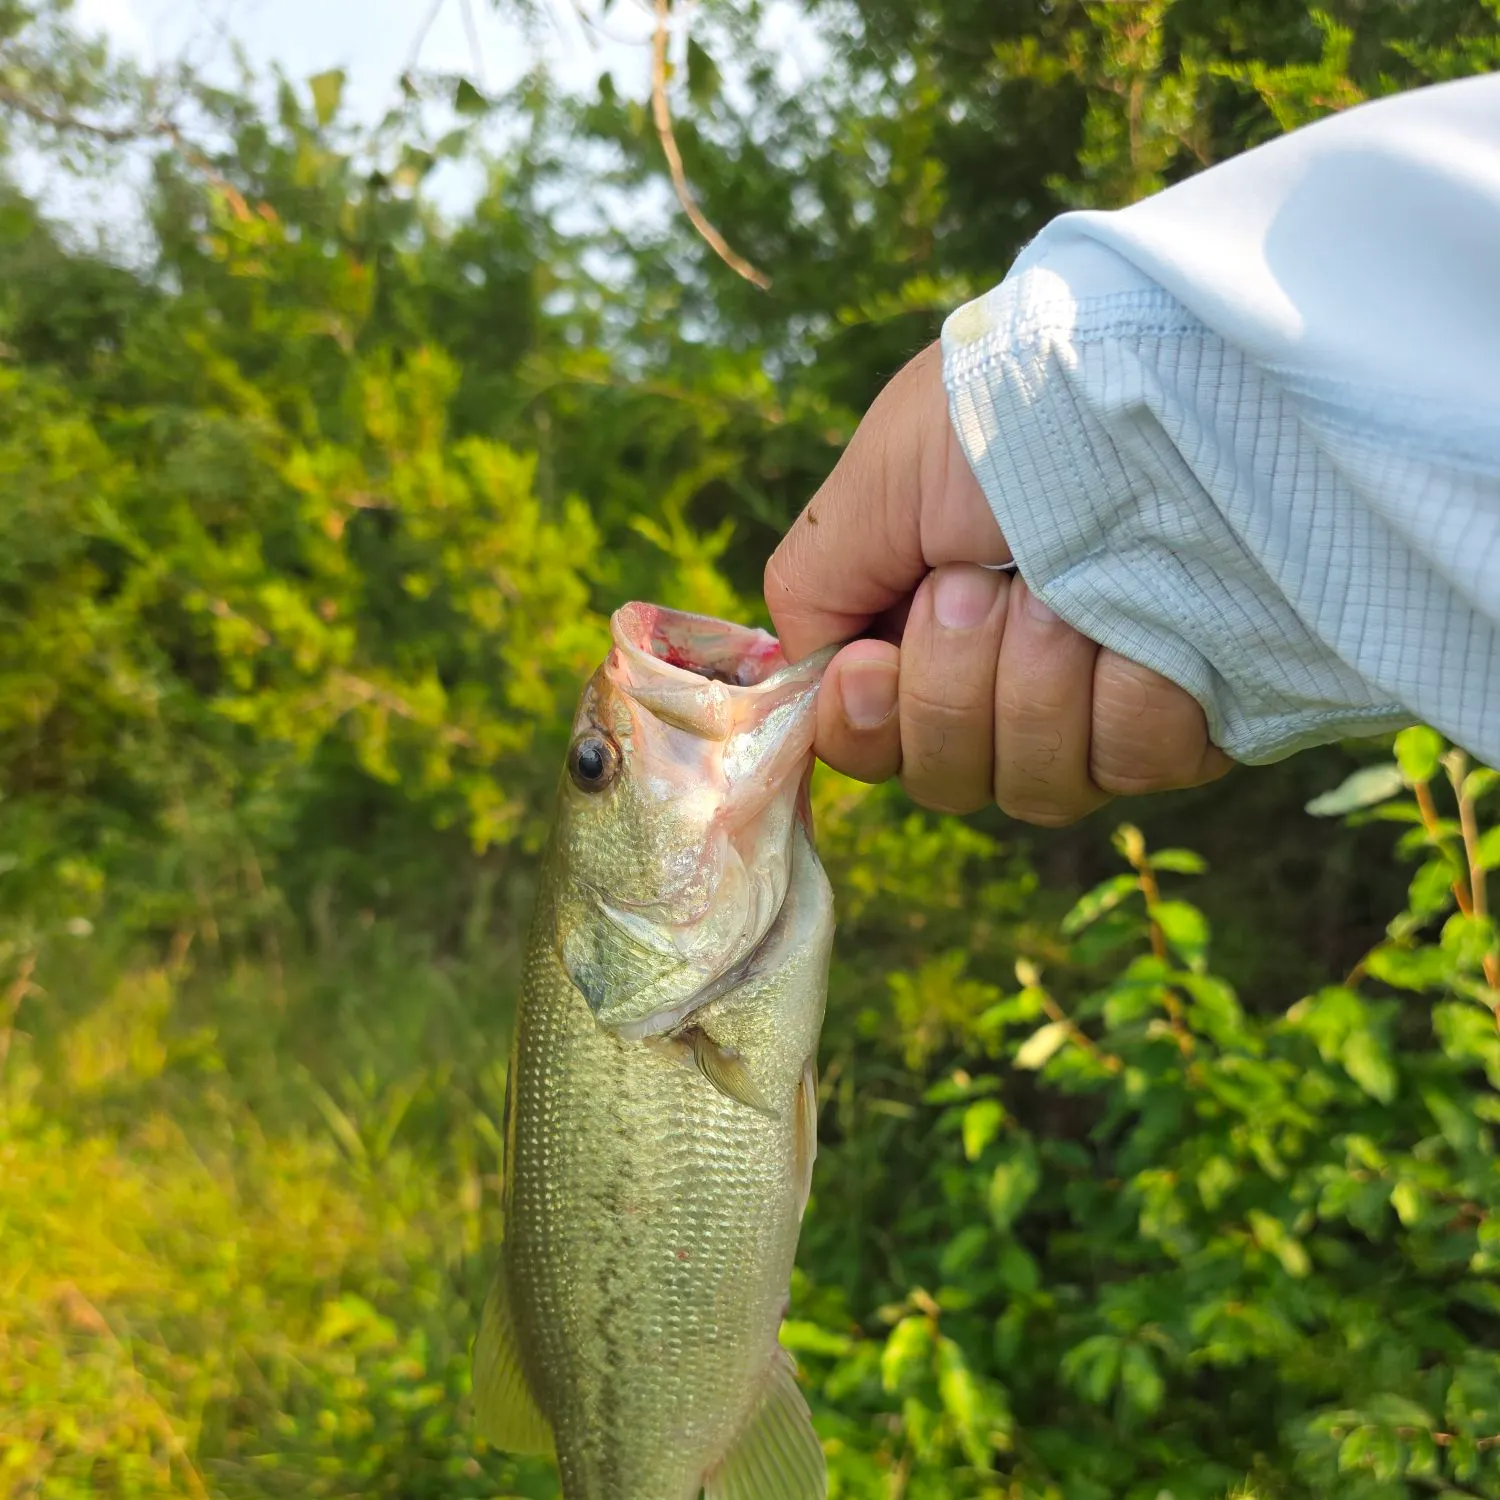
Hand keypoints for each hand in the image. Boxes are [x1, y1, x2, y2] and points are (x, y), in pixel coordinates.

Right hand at [764, 342, 1232, 825]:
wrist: (1157, 381)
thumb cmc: (1009, 415)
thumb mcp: (876, 484)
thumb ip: (812, 589)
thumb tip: (802, 677)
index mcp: (927, 640)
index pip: (872, 748)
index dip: (865, 728)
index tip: (871, 663)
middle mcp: (1008, 691)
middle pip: (947, 780)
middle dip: (953, 685)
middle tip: (979, 585)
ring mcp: (1099, 716)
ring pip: (1036, 788)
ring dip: (1035, 681)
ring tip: (1061, 590)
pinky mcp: (1188, 725)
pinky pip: (1135, 763)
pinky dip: (1128, 690)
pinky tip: (1141, 621)